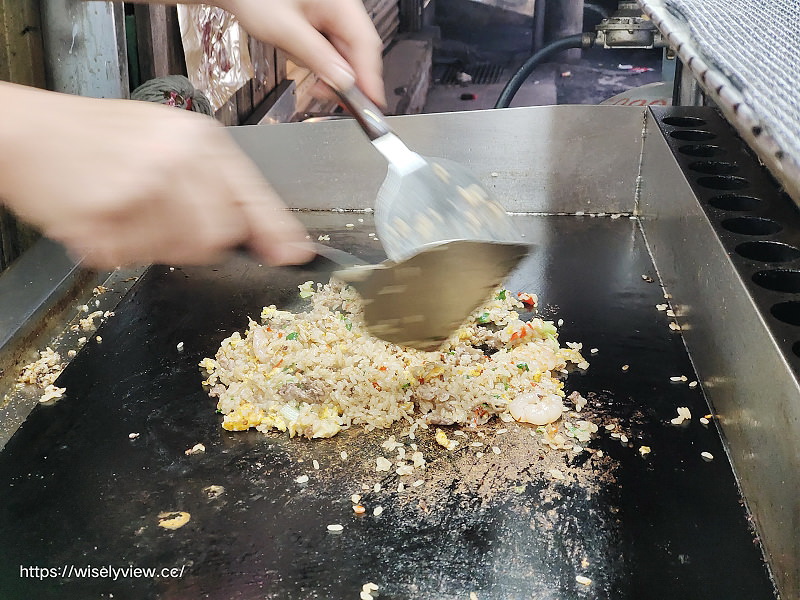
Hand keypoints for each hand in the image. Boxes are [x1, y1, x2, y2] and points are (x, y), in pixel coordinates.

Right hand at [0, 82, 313, 267]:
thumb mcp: (166, 143)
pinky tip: (103, 216)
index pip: (255, 197)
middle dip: (197, 241)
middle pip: (220, 235)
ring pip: (180, 251)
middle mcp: (180, 159)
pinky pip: (133, 256)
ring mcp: (146, 185)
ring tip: (126, 212)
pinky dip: (117, 248)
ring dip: (153, 244)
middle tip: (161, 221)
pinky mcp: (112, 211)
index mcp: (200, 140)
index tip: (294, 255)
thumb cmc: (94, 137)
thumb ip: (217, 186)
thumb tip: (269, 237)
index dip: (278, 232)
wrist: (25, 133)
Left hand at [220, 0, 385, 105]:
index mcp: (341, 4)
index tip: (372, 104)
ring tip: (308, 73)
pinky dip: (320, 63)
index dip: (371, 78)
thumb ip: (317, 57)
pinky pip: (330, 50)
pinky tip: (304, 60)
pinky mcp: (321, 24)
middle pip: (357, 52)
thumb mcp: (286, 30)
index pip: (366, 45)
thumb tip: (343, 82)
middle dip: (346, 79)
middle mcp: (341, 9)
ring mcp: (331, 17)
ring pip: (343, 54)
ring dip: (329, 71)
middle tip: (335, 100)